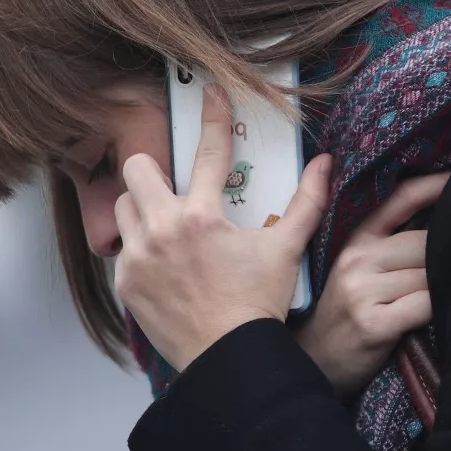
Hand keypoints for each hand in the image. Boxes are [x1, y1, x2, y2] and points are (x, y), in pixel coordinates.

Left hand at [114, 84, 332, 371]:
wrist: (229, 357)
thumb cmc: (258, 304)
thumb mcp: (286, 249)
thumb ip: (306, 203)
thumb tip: (326, 165)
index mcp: (203, 216)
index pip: (210, 152)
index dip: (214, 116)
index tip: (210, 92)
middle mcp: (163, 229)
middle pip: (137, 169)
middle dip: (153, 172)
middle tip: (173, 190)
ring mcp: (139, 256)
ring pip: (123, 208)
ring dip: (142, 211)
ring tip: (167, 230)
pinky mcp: (126, 282)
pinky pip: (123, 250)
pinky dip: (140, 251)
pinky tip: (165, 267)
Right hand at [294, 172, 448, 395]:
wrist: (315, 362)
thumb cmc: (348, 314)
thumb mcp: (357, 270)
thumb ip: (390, 243)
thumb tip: (443, 218)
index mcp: (357, 239)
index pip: (401, 199)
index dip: (435, 184)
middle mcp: (358, 258)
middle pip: (425, 242)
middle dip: (449, 253)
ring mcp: (363, 290)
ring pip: (429, 273)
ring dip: (446, 284)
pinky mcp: (374, 323)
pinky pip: (426, 305)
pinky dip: (440, 309)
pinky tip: (444, 315)